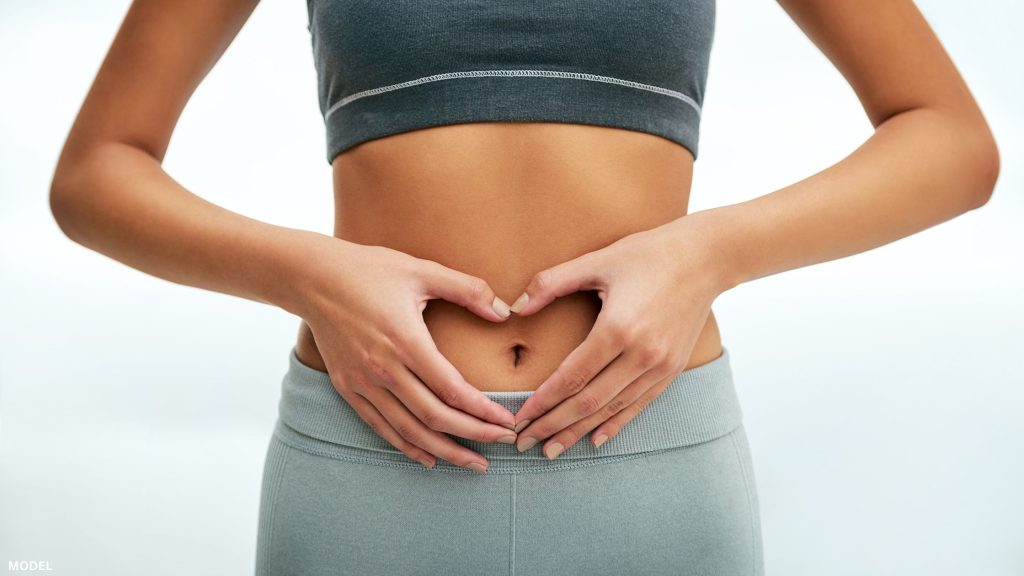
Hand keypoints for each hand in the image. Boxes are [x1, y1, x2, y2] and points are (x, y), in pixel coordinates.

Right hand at [295, 237, 519, 473]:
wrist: (313, 278)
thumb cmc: (370, 270)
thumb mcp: (421, 270)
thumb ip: (467, 289)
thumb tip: (504, 311)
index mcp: (406, 341)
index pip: (452, 389)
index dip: (483, 410)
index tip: (507, 420)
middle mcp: (384, 369)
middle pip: (435, 416)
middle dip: (474, 435)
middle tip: (503, 442)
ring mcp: (363, 382)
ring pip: (409, 430)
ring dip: (445, 450)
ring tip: (474, 463)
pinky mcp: (348, 388)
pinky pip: (381, 427)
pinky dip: (407, 446)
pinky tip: (430, 457)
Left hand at [508, 214, 731, 458]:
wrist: (707, 257)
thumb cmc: (648, 253)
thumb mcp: (597, 260)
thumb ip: (552, 282)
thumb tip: (515, 306)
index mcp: (617, 329)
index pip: (571, 377)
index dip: (542, 401)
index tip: (519, 417)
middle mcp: (641, 355)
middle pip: (588, 401)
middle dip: (553, 425)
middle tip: (524, 442)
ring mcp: (660, 366)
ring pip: (612, 409)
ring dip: (578, 432)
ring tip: (551, 449)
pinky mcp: (672, 369)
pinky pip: (639, 404)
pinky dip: (615, 424)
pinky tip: (595, 440)